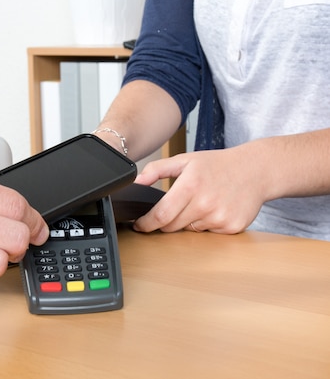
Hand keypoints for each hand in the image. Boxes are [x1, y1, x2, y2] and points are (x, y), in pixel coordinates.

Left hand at [132, 148, 264, 233]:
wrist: (256, 169)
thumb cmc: (217, 165)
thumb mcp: (184, 160)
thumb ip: (156, 169)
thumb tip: (136, 181)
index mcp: (190, 186)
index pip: (161, 215)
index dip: (146, 224)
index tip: (139, 226)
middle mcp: (205, 203)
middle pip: (172, 226)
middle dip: (166, 221)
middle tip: (175, 207)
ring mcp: (220, 217)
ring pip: (189, 230)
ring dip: (188, 221)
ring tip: (201, 202)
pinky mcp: (232, 227)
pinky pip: (208, 233)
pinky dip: (206, 224)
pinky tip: (215, 208)